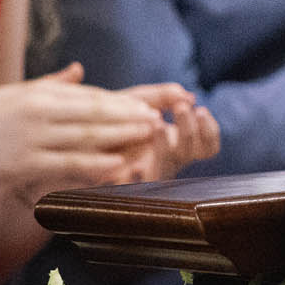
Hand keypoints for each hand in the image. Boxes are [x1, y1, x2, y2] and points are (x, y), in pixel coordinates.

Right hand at [0, 64, 164, 202]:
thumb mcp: (14, 94)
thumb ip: (50, 84)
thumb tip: (79, 69)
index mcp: (39, 94)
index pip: (89, 96)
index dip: (121, 103)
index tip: (148, 107)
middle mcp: (38, 112)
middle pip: (94, 113)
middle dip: (130, 116)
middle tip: (157, 119)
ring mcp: (32, 137)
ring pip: (86, 136)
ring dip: (121, 136)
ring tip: (148, 136)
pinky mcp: (25, 163)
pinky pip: (67, 163)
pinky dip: (94, 164)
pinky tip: (117, 164)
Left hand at [107, 84, 221, 182]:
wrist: (74, 135)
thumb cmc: (108, 117)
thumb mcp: (136, 99)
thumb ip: (161, 95)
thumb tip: (188, 95)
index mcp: (173, 142)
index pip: (207, 146)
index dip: (210, 131)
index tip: (201, 110)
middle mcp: (164, 161)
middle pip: (191, 155)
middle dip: (190, 130)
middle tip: (182, 108)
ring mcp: (144, 174)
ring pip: (168, 171)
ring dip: (167, 147)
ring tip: (156, 124)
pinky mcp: (119, 186)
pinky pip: (133, 188)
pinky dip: (136, 178)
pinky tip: (133, 165)